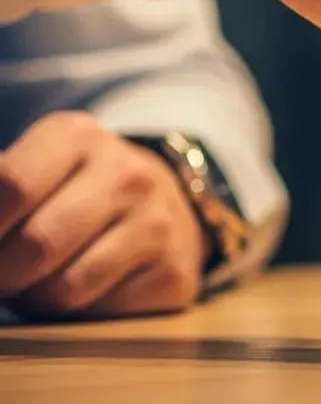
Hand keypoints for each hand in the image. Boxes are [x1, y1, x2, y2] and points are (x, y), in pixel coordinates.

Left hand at [0, 112, 204, 318]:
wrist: (158, 204)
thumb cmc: (72, 193)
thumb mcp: (32, 169)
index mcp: (78, 137)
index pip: (10, 186)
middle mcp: (127, 173)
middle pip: (35, 245)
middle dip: (4, 274)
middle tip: (7, 271)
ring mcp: (157, 220)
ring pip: (63, 288)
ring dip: (38, 297)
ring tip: (46, 277)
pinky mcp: (173, 271)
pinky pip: (98, 314)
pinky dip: (78, 314)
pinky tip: (87, 288)